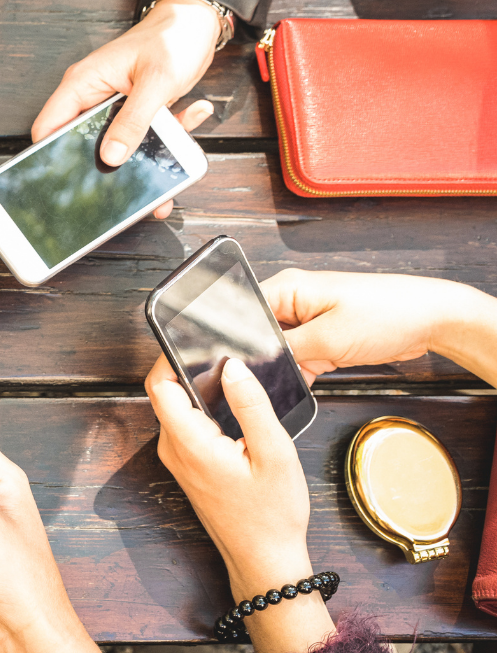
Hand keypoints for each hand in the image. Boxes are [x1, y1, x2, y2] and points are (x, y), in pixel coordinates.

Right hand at [30, 0, 220, 217]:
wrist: (198, 22)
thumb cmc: (172, 37)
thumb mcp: (155, 82)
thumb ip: (134, 121)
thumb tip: (111, 156)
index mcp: (83, 83)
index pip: (49, 126)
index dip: (50, 154)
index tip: (66, 177)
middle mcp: (94, 96)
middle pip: (83, 141)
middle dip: (107, 162)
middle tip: (128, 177)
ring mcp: (115, 105)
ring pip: (118, 143)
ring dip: (146, 150)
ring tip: (171, 153)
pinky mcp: (136, 110)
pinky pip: (144, 134)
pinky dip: (169, 135)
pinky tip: (192, 115)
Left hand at [145, 356, 334, 649]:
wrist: (263, 559)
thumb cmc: (271, 514)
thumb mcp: (274, 453)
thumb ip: (252, 405)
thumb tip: (233, 367)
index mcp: (188, 443)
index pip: (159, 385)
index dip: (169, 357)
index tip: (194, 340)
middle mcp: (174, 449)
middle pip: (166, 393)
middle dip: (188, 368)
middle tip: (222, 354)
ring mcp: (178, 459)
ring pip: (176, 409)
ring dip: (197, 390)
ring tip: (232, 377)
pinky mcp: (188, 466)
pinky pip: (185, 426)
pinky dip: (202, 410)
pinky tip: (232, 407)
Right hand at [262, 268, 496, 384]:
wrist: (432, 320)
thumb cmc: (389, 313)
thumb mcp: (328, 338)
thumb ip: (286, 350)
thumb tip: (254, 361)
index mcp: (288, 288)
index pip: (243, 312)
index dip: (238, 340)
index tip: (241, 364)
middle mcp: (294, 300)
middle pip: (259, 333)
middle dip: (265, 356)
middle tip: (271, 375)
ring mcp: (308, 318)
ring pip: (279, 348)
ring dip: (286, 366)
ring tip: (298, 374)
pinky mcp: (322, 335)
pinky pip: (299, 356)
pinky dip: (301, 371)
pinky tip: (306, 381)